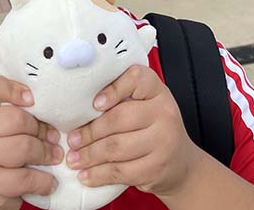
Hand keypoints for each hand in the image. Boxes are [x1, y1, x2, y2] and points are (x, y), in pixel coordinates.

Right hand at [0, 73, 62, 209]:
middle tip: (53, 137)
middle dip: (40, 129)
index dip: (13, 88)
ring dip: (45, 153)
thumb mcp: (3, 126)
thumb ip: (19, 112)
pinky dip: (43, 180)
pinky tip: (49, 180)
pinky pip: (24, 178)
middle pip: (15, 118)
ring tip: (54, 156)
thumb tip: (52, 111)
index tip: (32, 99)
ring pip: (22, 147)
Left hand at [65, 65, 201, 198]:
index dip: (113, 89)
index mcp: (158, 91)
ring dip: (90, 155)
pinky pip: (121, 172)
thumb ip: (123, 98)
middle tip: (72, 139)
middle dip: (90, 131)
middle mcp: (164, 113)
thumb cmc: (154, 127)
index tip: (94, 103)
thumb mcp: (146, 104)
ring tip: (74, 158)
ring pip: (116, 147)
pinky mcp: (156, 168)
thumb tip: (81, 104)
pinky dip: (99, 174)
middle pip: (119, 118)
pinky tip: (86, 175)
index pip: (136, 79)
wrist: (180, 162)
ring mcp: (163, 142)